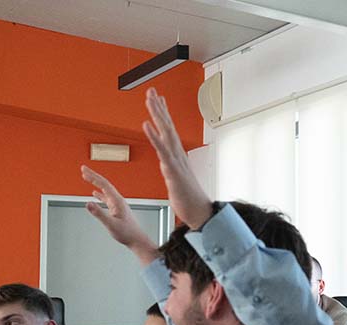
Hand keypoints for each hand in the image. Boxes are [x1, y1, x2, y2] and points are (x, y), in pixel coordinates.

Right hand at [81, 166, 158, 264]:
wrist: (136, 239)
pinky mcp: (116, 209)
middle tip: (83, 169)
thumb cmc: (127, 233)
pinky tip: (95, 194)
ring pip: (104, 190)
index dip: (93, 176)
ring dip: (95, 183)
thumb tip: (88, 204)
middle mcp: (118, 200)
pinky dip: (99, 194)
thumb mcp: (111, 224)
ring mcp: (117, 204)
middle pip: (104, 184)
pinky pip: (106, 198)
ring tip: (87, 178)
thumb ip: (99, 214)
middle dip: (93, 176)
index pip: (103, 184)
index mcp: (117, 201)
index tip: (84, 170)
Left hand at [142, 88, 213, 228]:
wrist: (200, 213)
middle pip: (167, 126)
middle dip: (159, 107)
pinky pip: (162, 150)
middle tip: (151, 90)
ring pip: (165, 133)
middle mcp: (178, 155)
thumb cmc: (189, 199)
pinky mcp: (173, 170)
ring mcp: (176, 161)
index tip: (158, 99)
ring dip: (157, 115)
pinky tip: (146, 124)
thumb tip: (168, 162)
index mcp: (177, 156)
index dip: (163, 114)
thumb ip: (173, 168)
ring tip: (149, 100)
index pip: (169, 130)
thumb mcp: (178, 179)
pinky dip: (154, 136)